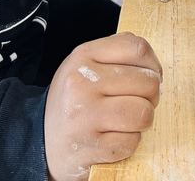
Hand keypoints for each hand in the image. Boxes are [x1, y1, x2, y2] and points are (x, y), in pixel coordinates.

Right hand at [44, 32, 162, 180]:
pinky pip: (132, 141)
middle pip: (148, 82)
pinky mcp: (91, 146)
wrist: (40, 139)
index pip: (138, 48)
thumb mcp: (84, 66)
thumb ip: (116, 55)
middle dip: (150, 96)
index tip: (149, 75)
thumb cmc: (72, 101)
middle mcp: (81, 83)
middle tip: (136, 102)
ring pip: (144, 113)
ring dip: (142, 120)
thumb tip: (153, 66)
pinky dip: (129, 143)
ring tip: (126, 120)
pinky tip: (113, 137)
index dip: (153, 64)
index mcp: (83, 56)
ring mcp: (85, 116)